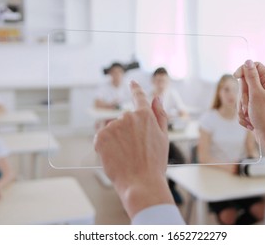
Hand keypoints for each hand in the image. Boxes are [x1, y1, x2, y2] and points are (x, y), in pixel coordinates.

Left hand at [94, 81, 174, 217]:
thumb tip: (157, 98)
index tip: (132, 82)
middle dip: (127, 132)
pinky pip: (102, 138)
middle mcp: (128, 116)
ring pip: (113, 130)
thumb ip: (159, 115)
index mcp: (145, 115)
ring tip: (126, 156)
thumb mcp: (163, 138)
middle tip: (136, 151)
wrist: (141, 183)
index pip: (139, 97)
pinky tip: (115, 157)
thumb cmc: (154, 164)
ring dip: (116, 140)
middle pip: (124, 120)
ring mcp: (113, 126)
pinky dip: (106, 147)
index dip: (135, 89)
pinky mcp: (101, 137)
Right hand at [233, 60, 264, 163]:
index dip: (244, 70)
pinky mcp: (255, 110)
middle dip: (242, 95)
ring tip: (249, 116)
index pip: (254, 66)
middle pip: (246, 83)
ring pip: (242, 97)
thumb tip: (248, 61)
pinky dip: (243, 115)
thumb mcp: (256, 94)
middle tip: (248, 104)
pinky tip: (250, 123)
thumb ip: (251, 77)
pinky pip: (243, 108)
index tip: (235, 76)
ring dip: (242, 108)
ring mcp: (260, 100)